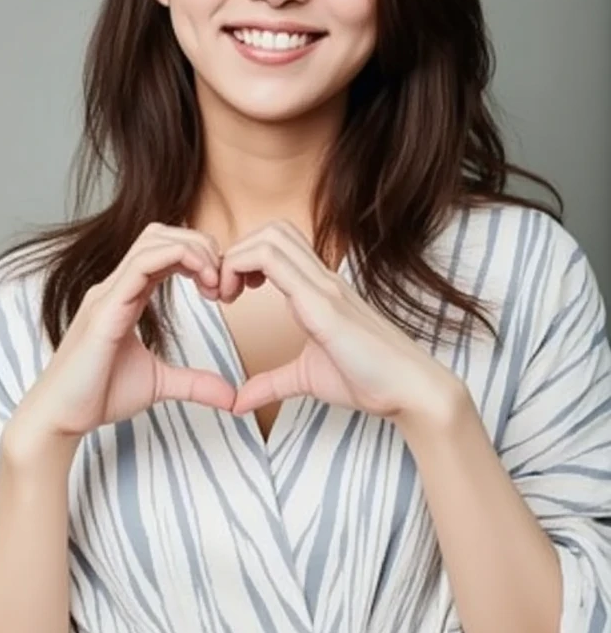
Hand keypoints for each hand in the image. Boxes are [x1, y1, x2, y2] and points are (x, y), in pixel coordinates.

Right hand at [10, 224, 236, 441]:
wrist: (59, 418)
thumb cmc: (98, 396)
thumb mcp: (160, 384)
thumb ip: (195, 383)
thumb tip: (232, 397)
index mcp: (126, 294)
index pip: (164, 250)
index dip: (199, 256)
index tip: (222, 287)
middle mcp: (115, 286)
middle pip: (160, 234)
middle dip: (199, 244)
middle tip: (223, 278)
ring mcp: (107, 294)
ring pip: (152, 241)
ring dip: (192, 250)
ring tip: (214, 280)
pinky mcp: (104, 311)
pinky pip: (140, 266)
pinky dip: (176, 261)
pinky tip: (201, 283)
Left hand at [217, 220, 463, 420]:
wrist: (409, 390)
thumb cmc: (369, 380)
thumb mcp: (306, 379)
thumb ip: (271, 384)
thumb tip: (238, 402)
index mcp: (319, 290)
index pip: (276, 245)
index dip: (242, 259)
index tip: (227, 294)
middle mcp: (322, 279)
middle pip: (271, 230)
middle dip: (235, 252)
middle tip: (222, 292)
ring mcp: (324, 287)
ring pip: (271, 237)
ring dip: (237, 257)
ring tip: (227, 295)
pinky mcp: (323, 303)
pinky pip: (275, 263)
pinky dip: (242, 268)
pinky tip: (236, 301)